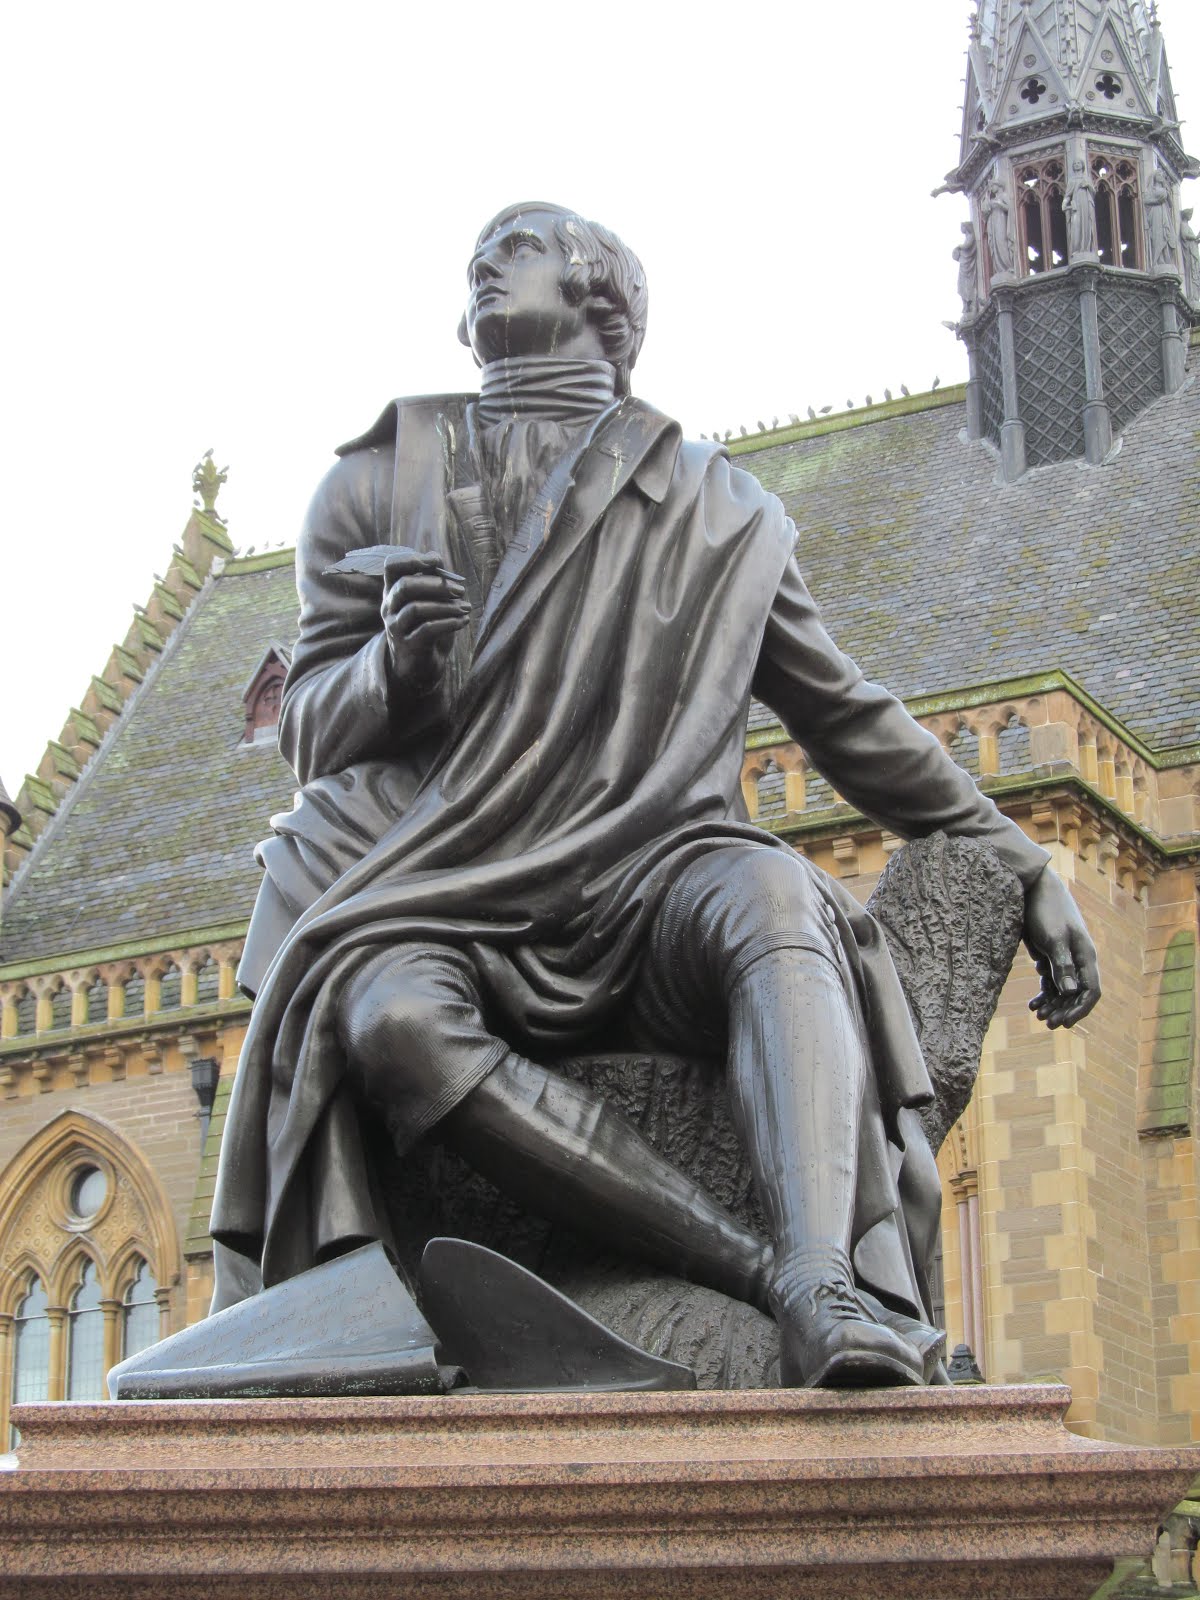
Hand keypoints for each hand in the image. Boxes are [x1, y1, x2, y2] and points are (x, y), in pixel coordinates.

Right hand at [381, 550, 469, 690]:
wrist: (420, 664)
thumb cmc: (426, 625)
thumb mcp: (429, 600)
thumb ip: (432, 578)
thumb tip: (435, 557)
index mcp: (392, 591)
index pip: (391, 566)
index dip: (412, 559)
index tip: (436, 562)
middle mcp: (389, 607)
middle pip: (405, 586)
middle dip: (437, 585)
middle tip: (460, 590)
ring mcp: (395, 628)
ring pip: (416, 609)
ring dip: (446, 606)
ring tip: (466, 608)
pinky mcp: (408, 646)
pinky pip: (427, 630)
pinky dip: (449, 623)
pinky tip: (463, 621)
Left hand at [1023, 866, 1100, 1028]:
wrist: (1032, 887)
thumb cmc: (1045, 910)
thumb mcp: (1052, 938)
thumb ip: (1062, 965)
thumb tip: (1072, 992)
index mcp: (1085, 955)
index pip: (1091, 991)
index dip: (1080, 1010)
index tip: (1064, 1023)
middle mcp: (1078, 958)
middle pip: (1077, 994)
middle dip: (1064, 1010)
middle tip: (1046, 1023)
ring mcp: (1064, 957)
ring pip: (1063, 989)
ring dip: (1053, 1004)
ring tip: (1037, 1015)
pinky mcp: (1049, 954)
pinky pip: (1051, 981)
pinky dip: (1044, 994)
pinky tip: (1033, 1004)